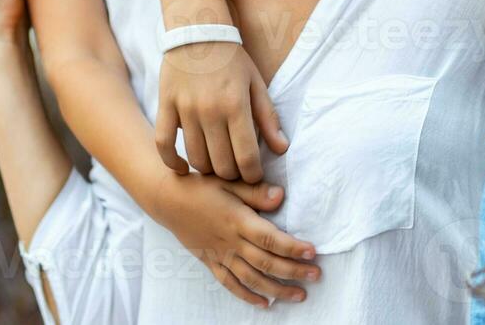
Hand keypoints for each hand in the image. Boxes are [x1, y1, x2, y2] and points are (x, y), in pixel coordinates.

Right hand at [153, 171, 319, 306]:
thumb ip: (255, 191)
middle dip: (293, 271)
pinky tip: (264, 303)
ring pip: (252, 278)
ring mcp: (220, 255)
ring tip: (299, 295)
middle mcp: (231, 242)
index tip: (313, 252)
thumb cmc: (201, 186)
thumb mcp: (229, 181)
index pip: (270, 238)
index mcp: (238, 220)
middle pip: (266, 262)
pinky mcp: (211, 262)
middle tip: (316, 276)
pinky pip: (230, 284)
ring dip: (277, 289)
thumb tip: (281, 196)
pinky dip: (247, 295)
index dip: (292, 248)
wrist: (168, 199)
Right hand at [156, 34, 288, 182]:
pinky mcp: (166, 106)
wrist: (198, 31)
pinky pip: (164, 145)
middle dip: (233, 175)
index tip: (254, 175)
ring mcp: (185, 109)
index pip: (246, 157)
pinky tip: (182, 168)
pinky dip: (172, 162)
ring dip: (208, 170)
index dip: (253, 175)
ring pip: (196, 159)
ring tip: (216, 165)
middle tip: (237, 171)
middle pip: (222, 164)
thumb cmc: (232, 60)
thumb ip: (268, 118)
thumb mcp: (256, 84)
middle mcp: (210, 111)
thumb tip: (282, 149)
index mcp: (236, 105)